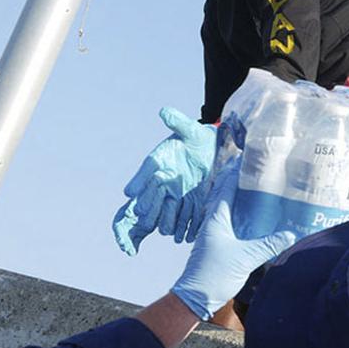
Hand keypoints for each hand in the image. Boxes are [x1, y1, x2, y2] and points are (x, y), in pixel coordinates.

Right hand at [112, 107, 216, 255]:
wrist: (216, 146)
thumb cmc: (197, 136)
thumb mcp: (189, 127)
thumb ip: (178, 121)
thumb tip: (164, 112)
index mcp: (159, 166)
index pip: (146, 180)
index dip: (140, 188)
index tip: (132, 200)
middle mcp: (165, 183)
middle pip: (153, 201)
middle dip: (152, 212)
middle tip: (151, 222)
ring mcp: (178, 195)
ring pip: (169, 213)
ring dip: (169, 222)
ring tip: (171, 233)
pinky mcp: (193, 202)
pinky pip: (187, 217)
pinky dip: (186, 226)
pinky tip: (187, 235)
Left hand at [171, 165, 295, 319]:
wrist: (194, 298)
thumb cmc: (213, 274)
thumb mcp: (246, 257)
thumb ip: (268, 244)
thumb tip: (290, 234)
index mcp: (217, 218)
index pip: (227, 187)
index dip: (237, 171)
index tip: (248, 158)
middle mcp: (213, 222)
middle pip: (226, 194)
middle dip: (239, 181)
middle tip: (257, 170)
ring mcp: (214, 233)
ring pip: (228, 208)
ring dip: (240, 197)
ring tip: (258, 189)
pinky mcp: (218, 244)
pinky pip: (230, 222)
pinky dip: (241, 214)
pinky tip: (254, 217)